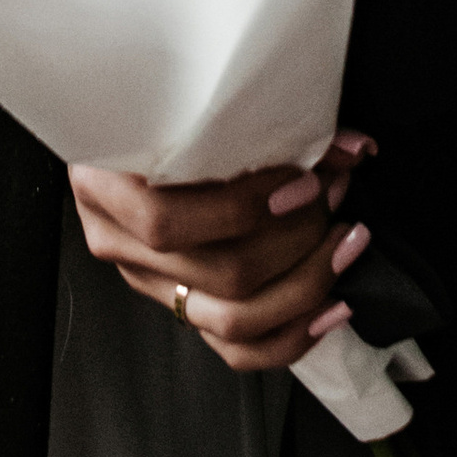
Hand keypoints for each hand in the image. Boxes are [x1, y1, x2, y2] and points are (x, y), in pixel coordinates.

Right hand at [68, 133, 376, 374]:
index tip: (305, 181)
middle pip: (218, 272)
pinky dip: (294, 335)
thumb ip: (260, 121)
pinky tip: (331, 305)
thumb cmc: (162, 105)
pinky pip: (238, 351)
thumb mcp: (189, 105)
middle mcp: (120, 243)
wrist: (121, 123)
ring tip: (344, 244)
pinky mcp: (180, 310)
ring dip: (305, 284)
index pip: (166, 219)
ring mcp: (151, 284)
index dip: (245, 209)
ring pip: (233, 321)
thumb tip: (353, 148)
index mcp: (103, 185)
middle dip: (297, 239)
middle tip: (336, 200)